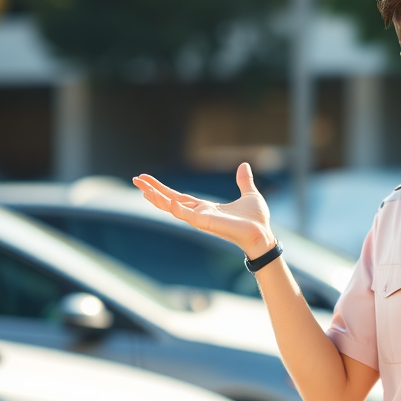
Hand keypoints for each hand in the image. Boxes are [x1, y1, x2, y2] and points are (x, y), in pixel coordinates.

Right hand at [132, 163, 275, 256]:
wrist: (264, 234)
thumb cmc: (256, 220)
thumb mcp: (249, 194)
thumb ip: (244, 181)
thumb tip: (244, 166)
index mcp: (206, 208)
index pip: (178, 197)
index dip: (163, 189)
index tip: (147, 180)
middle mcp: (200, 214)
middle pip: (170, 201)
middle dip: (153, 191)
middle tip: (136, 180)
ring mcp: (202, 219)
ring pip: (174, 209)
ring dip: (158, 199)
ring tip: (143, 189)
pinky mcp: (207, 223)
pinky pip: (188, 216)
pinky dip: (178, 208)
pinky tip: (168, 199)